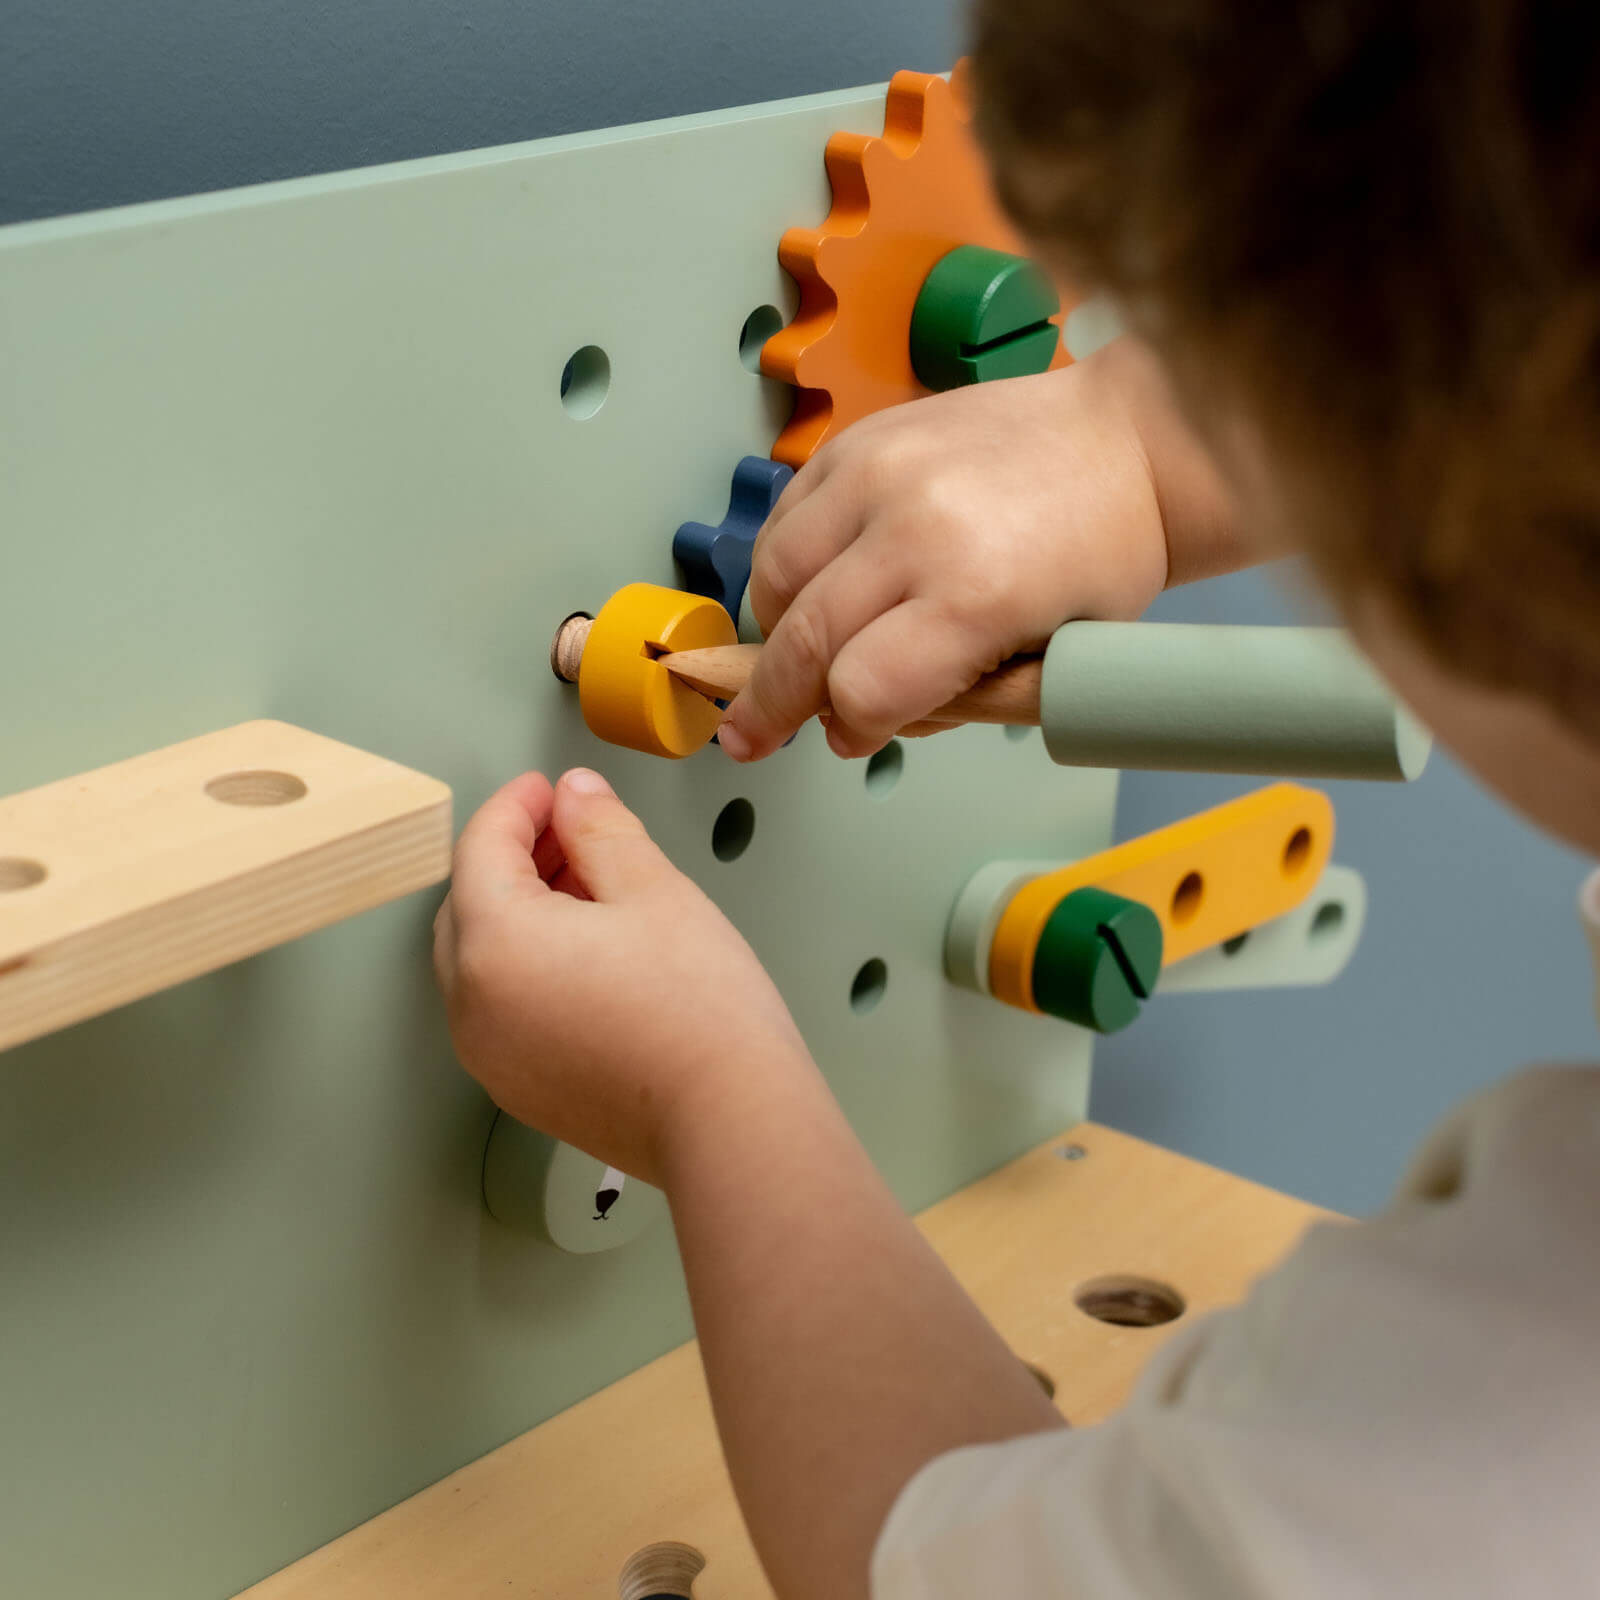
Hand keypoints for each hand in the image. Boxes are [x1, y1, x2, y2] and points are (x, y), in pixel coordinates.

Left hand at [433, 768, 810, 1184]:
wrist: (730, 1122)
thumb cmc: (699, 1012)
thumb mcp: (653, 889)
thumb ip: (601, 828)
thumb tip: (574, 795)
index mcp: (495, 942)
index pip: (481, 847)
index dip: (517, 805)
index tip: (550, 789)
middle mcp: (472, 1004)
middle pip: (470, 903)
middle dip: (515, 857)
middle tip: (572, 831)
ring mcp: (490, 1055)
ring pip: (483, 959)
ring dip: (521, 913)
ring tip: (593, 891)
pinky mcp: (519, 1088)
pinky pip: (503, 1007)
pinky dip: (529, 967)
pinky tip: (591, 955)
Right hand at [719, 336, 1235, 761]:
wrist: (1125, 444)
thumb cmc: (1099, 561)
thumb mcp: (1051, 663)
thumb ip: (949, 705)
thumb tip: (846, 726)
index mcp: (978, 595)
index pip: (862, 691)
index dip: (851, 728)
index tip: (851, 737)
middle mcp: (917, 525)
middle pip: (804, 640)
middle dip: (773, 702)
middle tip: (753, 735)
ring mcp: (880, 470)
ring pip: (776, 575)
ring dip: (775, 628)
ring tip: (801, 649)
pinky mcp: (860, 439)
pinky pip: (784, 515)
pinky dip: (786, 564)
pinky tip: (815, 585)